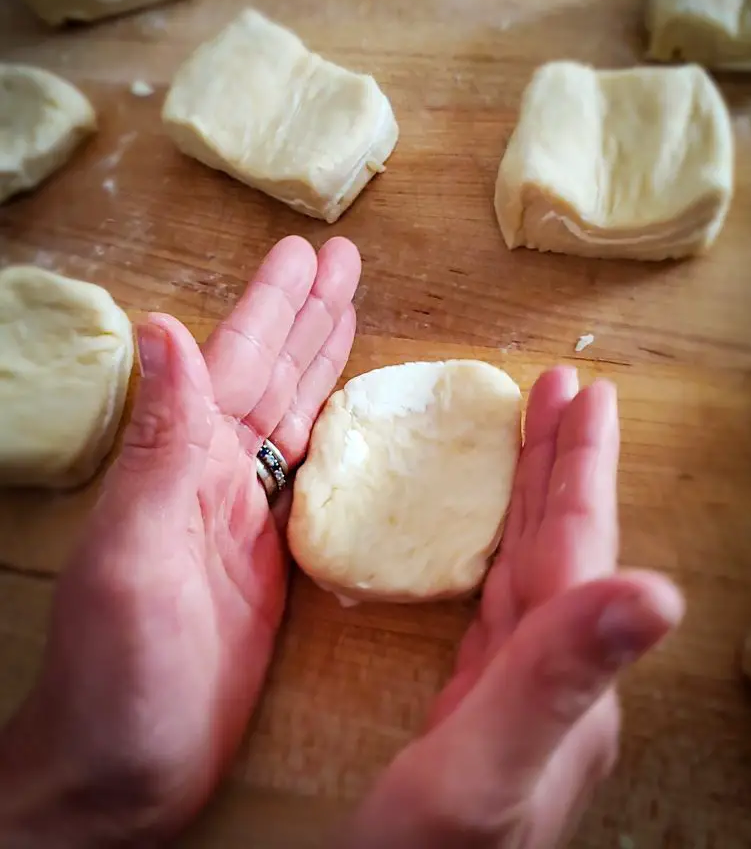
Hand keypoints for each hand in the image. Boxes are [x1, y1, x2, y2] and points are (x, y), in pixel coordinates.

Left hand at [0, 235, 360, 846]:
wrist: (123, 774)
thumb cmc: (117, 674)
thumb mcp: (133, 553)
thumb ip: (157, 443)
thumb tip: (161, 329)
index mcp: (182, 464)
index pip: (236, 364)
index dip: (273, 306)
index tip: (307, 253)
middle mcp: (215, 478)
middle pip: (273, 377)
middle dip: (310, 315)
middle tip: (346, 260)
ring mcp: (247, 519)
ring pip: (297, 417)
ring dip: (324, 361)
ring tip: (354, 309)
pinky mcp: (276, 563)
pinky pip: (315, 479)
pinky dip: (337, 436)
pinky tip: (356, 413)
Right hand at [345, 368, 684, 848]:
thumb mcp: (482, 769)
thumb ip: (560, 678)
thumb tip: (658, 591)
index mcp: (566, 684)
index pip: (578, 551)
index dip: (579, 469)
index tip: (583, 392)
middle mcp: (559, 684)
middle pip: (564, 546)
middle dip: (562, 461)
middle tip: (559, 387)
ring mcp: (521, 697)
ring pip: (533, 567)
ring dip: (533, 494)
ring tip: (531, 433)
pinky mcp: (480, 709)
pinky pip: (500, 603)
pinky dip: (500, 549)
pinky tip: (495, 534)